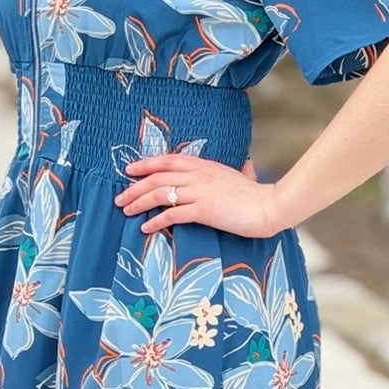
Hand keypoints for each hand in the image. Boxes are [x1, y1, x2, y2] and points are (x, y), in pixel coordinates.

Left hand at [114, 154, 279, 237]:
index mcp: (204, 165)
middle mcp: (198, 175)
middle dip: (135, 188)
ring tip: (126, 211)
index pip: (168, 160)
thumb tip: (247, 166)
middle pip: (158, 177)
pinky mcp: (203, 210)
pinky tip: (146, 228)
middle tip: (120, 198)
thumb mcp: (244, 176)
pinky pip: (173, 214)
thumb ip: (241, 170)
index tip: (130, 170)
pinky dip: (156, 221)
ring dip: (139, 203)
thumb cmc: (257, 194)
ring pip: (160, 193)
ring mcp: (200, 191)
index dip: (146, 164)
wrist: (269, 206)